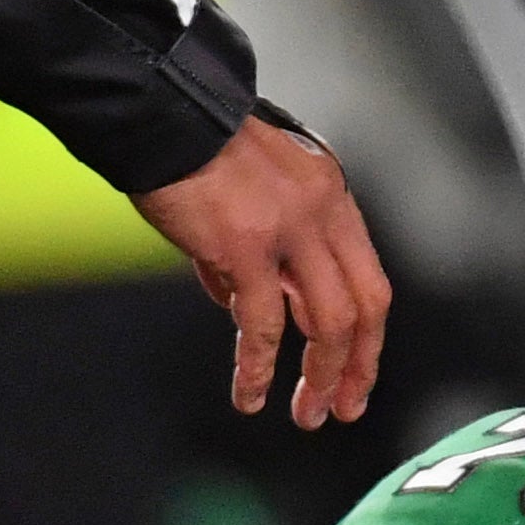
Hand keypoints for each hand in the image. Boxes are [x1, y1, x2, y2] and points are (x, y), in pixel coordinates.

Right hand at [134, 107, 387, 425]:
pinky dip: (258, 365)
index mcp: (332, 197)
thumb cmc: (190, 147)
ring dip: (320, 375)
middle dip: (358, 366)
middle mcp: (324, 213)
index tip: (357, 374)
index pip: (369, 280)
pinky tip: (251, 393)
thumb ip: (259, 251)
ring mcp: (289, 231)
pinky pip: (263, 322)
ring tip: (306, 415)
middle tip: (343, 408)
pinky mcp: (244, 247)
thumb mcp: (250, 191)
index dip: (368, 336)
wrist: (155, 110)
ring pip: (327, 322)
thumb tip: (242, 308)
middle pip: (364, 308)